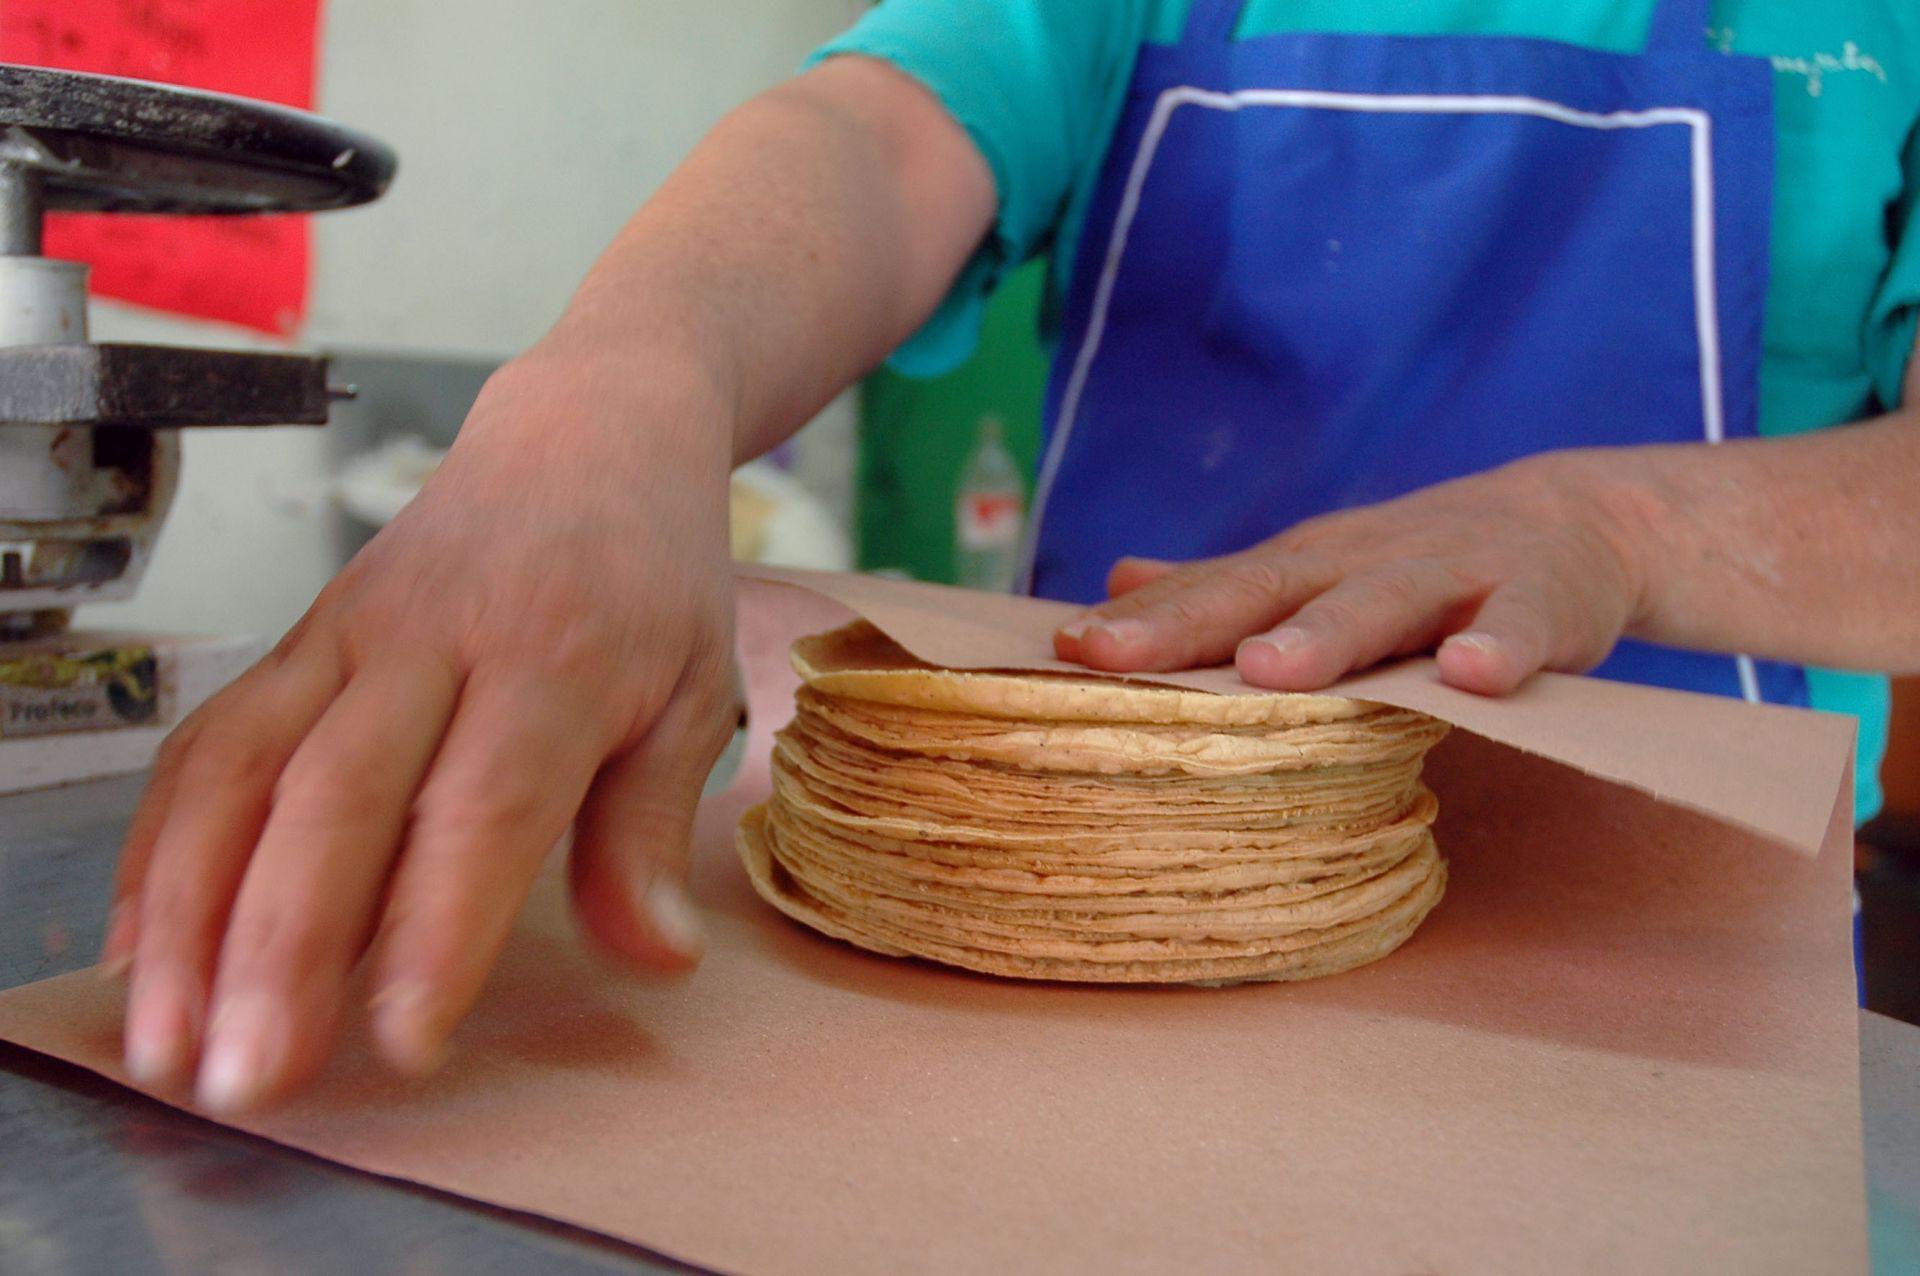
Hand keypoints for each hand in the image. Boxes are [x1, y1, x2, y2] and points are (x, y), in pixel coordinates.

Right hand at [102, 349, 741, 1111]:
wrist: (588, 436)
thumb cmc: (649, 577)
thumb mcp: (692, 693)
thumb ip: (653, 828)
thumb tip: (654, 958)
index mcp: (556, 660)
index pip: (482, 808)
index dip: (436, 929)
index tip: (403, 1042)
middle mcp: (435, 644)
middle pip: (337, 799)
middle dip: (279, 948)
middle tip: (251, 1077)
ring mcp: (348, 636)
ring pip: (244, 773)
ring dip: (189, 913)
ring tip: (166, 1040)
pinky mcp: (296, 638)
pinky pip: (211, 743)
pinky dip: (161, 846)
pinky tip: (140, 946)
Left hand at [1053, 452, 1647, 694]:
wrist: (1575, 517)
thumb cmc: (1420, 562)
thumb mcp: (1317, 566)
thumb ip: (1224, 582)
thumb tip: (1113, 582)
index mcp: (1305, 564)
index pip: (1210, 592)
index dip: (1137, 623)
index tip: (1061, 650)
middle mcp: (1363, 561)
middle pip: (1270, 592)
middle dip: (1190, 625)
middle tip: (1114, 655)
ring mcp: (1454, 575)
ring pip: (1383, 605)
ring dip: (1326, 634)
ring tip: (1268, 669)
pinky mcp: (1539, 600)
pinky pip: (1519, 627)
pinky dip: (1497, 648)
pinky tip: (1468, 677)